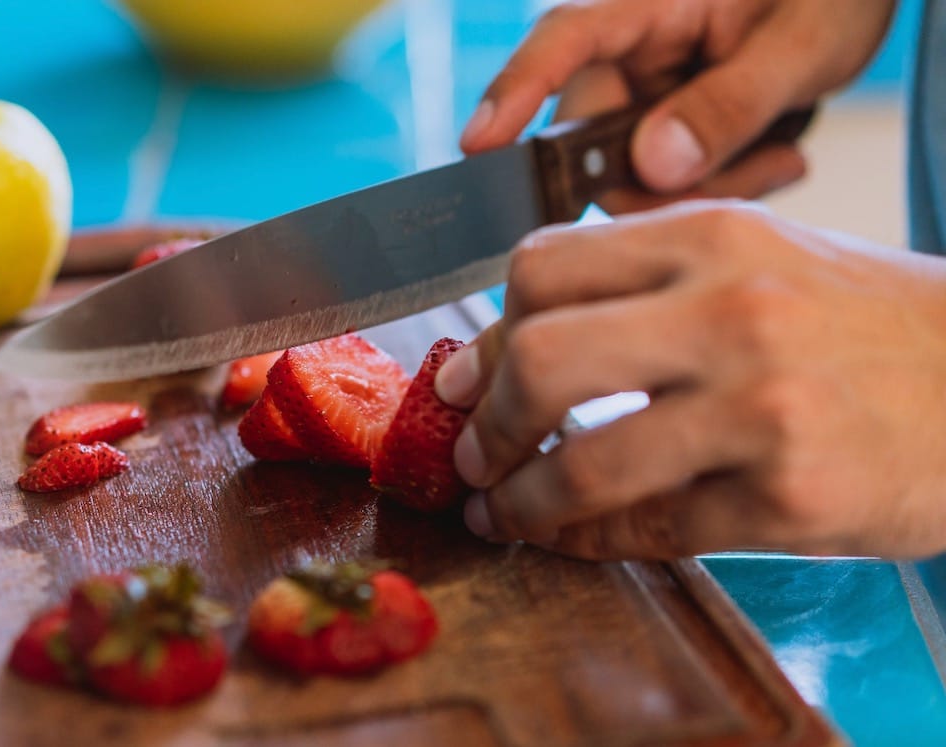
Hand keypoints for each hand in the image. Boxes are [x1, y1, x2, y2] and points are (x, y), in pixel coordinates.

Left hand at [435, 202, 945, 559]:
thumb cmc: (860, 323)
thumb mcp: (756, 262)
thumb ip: (638, 290)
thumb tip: (505, 352)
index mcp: (711, 236)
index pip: (541, 268)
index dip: (488, 335)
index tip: (466, 379)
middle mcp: (733, 311)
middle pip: (542, 358)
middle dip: (488, 421)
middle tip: (475, 453)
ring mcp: (763, 407)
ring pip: (583, 465)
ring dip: (521, 502)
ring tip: (503, 512)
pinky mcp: (790, 496)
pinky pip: (647, 530)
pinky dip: (587, 542)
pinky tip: (570, 540)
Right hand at [461, 0, 894, 209]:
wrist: (854, 1)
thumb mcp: (805, 43)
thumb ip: (731, 105)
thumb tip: (654, 166)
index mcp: (652, 0)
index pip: (566, 38)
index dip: (515, 90)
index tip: (478, 146)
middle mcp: (631, 47)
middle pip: (594, 136)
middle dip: (659, 180)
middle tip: (752, 172)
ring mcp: (642, 89)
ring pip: (630, 174)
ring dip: (701, 187)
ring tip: (779, 153)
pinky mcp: (658, 123)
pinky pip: (661, 181)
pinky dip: (715, 185)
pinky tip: (773, 155)